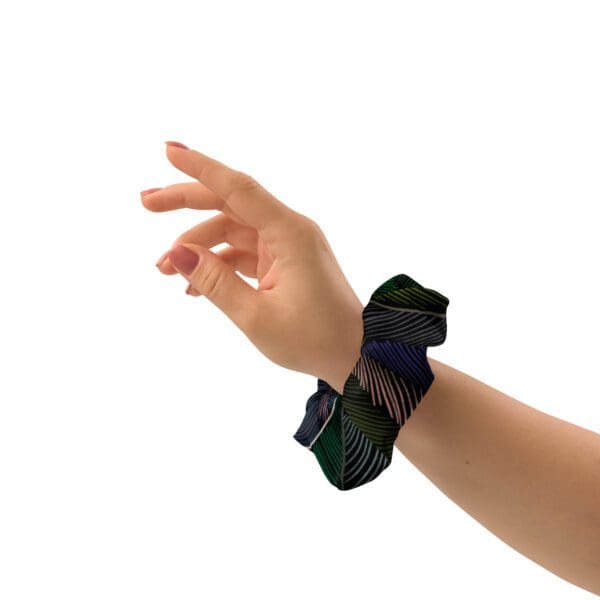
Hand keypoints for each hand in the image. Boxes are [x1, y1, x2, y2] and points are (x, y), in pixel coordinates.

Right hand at [141, 141, 363, 393]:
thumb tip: (176, 252)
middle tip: (145, 202)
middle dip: (186, 202)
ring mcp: (286, 247)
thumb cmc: (313, 339)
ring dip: (198, 245)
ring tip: (163, 268)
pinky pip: (243, 253)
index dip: (201, 168)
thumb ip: (214, 282)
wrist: (353, 354)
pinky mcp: (284, 263)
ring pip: (232, 231)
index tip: (169, 151)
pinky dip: (218, 264)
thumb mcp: (256, 316)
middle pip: (230, 203)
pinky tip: (192, 286)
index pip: (238, 188)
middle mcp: (288, 231)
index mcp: (289, 233)